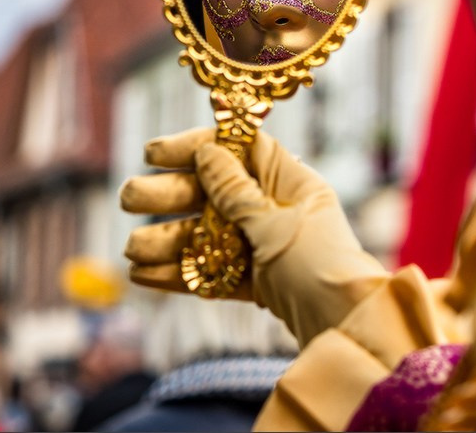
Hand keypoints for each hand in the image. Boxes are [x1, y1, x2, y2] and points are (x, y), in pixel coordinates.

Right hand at [121, 128, 389, 346]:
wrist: (347, 329)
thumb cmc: (321, 266)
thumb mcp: (275, 224)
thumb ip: (237, 193)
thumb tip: (208, 152)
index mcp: (290, 182)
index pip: (238, 148)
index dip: (194, 147)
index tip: (153, 153)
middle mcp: (275, 210)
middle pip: (213, 193)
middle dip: (169, 196)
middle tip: (128, 199)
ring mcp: (265, 247)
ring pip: (206, 237)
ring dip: (167, 240)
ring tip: (131, 250)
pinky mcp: (257, 284)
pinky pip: (212, 273)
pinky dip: (180, 275)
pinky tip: (143, 276)